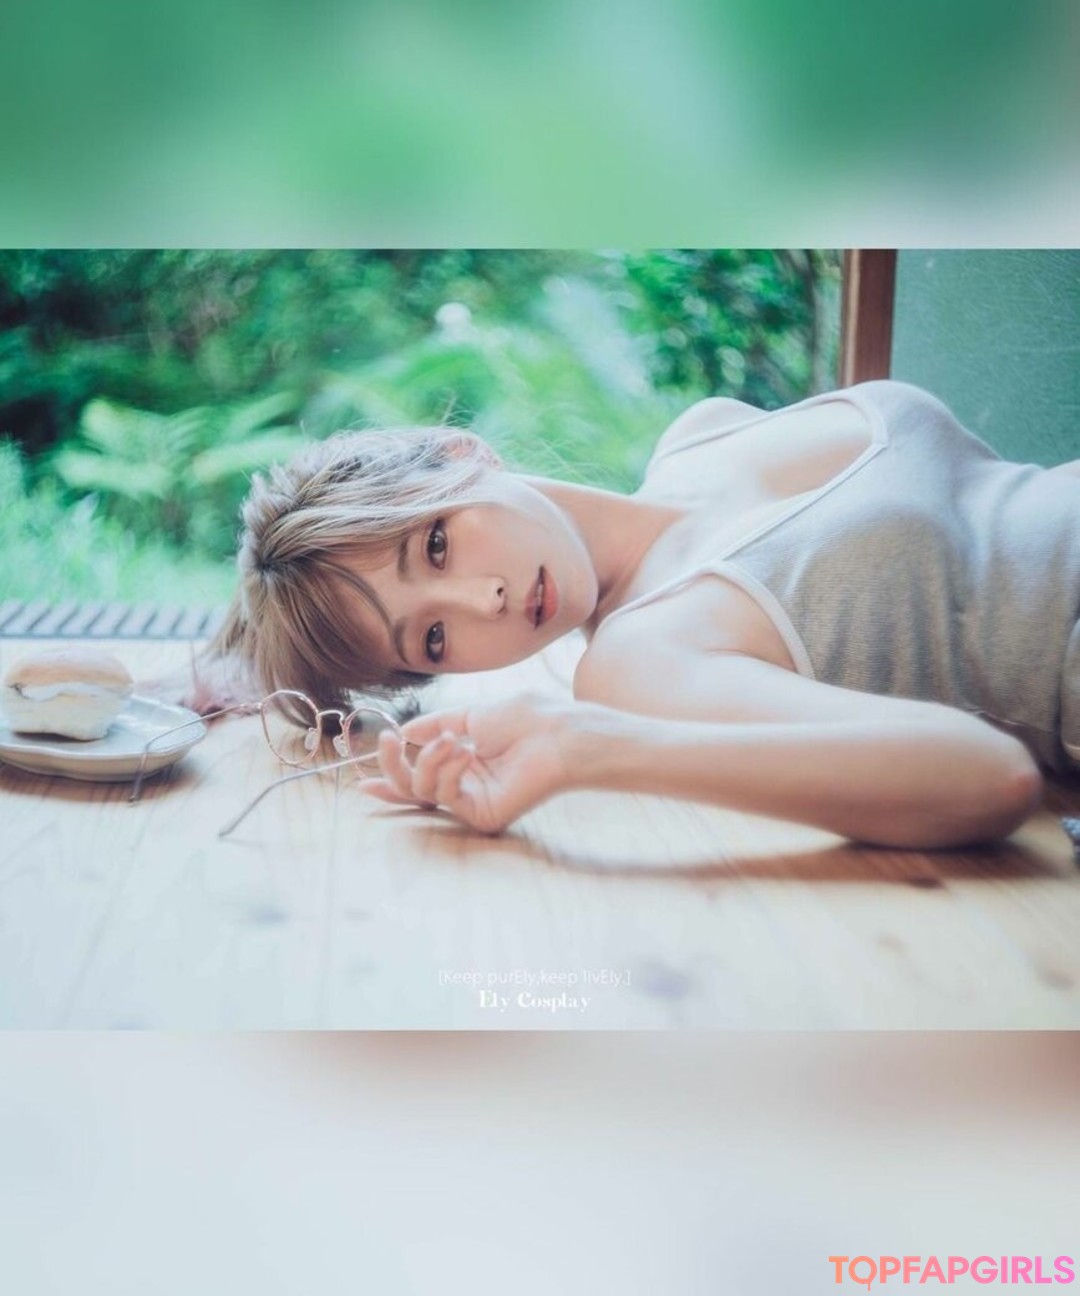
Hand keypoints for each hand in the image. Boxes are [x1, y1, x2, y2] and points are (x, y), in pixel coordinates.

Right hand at [360, 692, 577, 832]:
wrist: (557, 732)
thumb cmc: (525, 719)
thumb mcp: (469, 714)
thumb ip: (434, 725)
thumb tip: (404, 732)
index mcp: (463, 762)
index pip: (420, 775)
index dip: (390, 776)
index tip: (361, 780)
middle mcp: (466, 786)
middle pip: (411, 788)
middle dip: (393, 766)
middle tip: (387, 741)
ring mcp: (473, 802)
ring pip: (422, 790)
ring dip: (430, 759)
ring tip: (454, 741)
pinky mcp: (481, 815)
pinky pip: (444, 796)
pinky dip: (447, 770)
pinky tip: (464, 752)